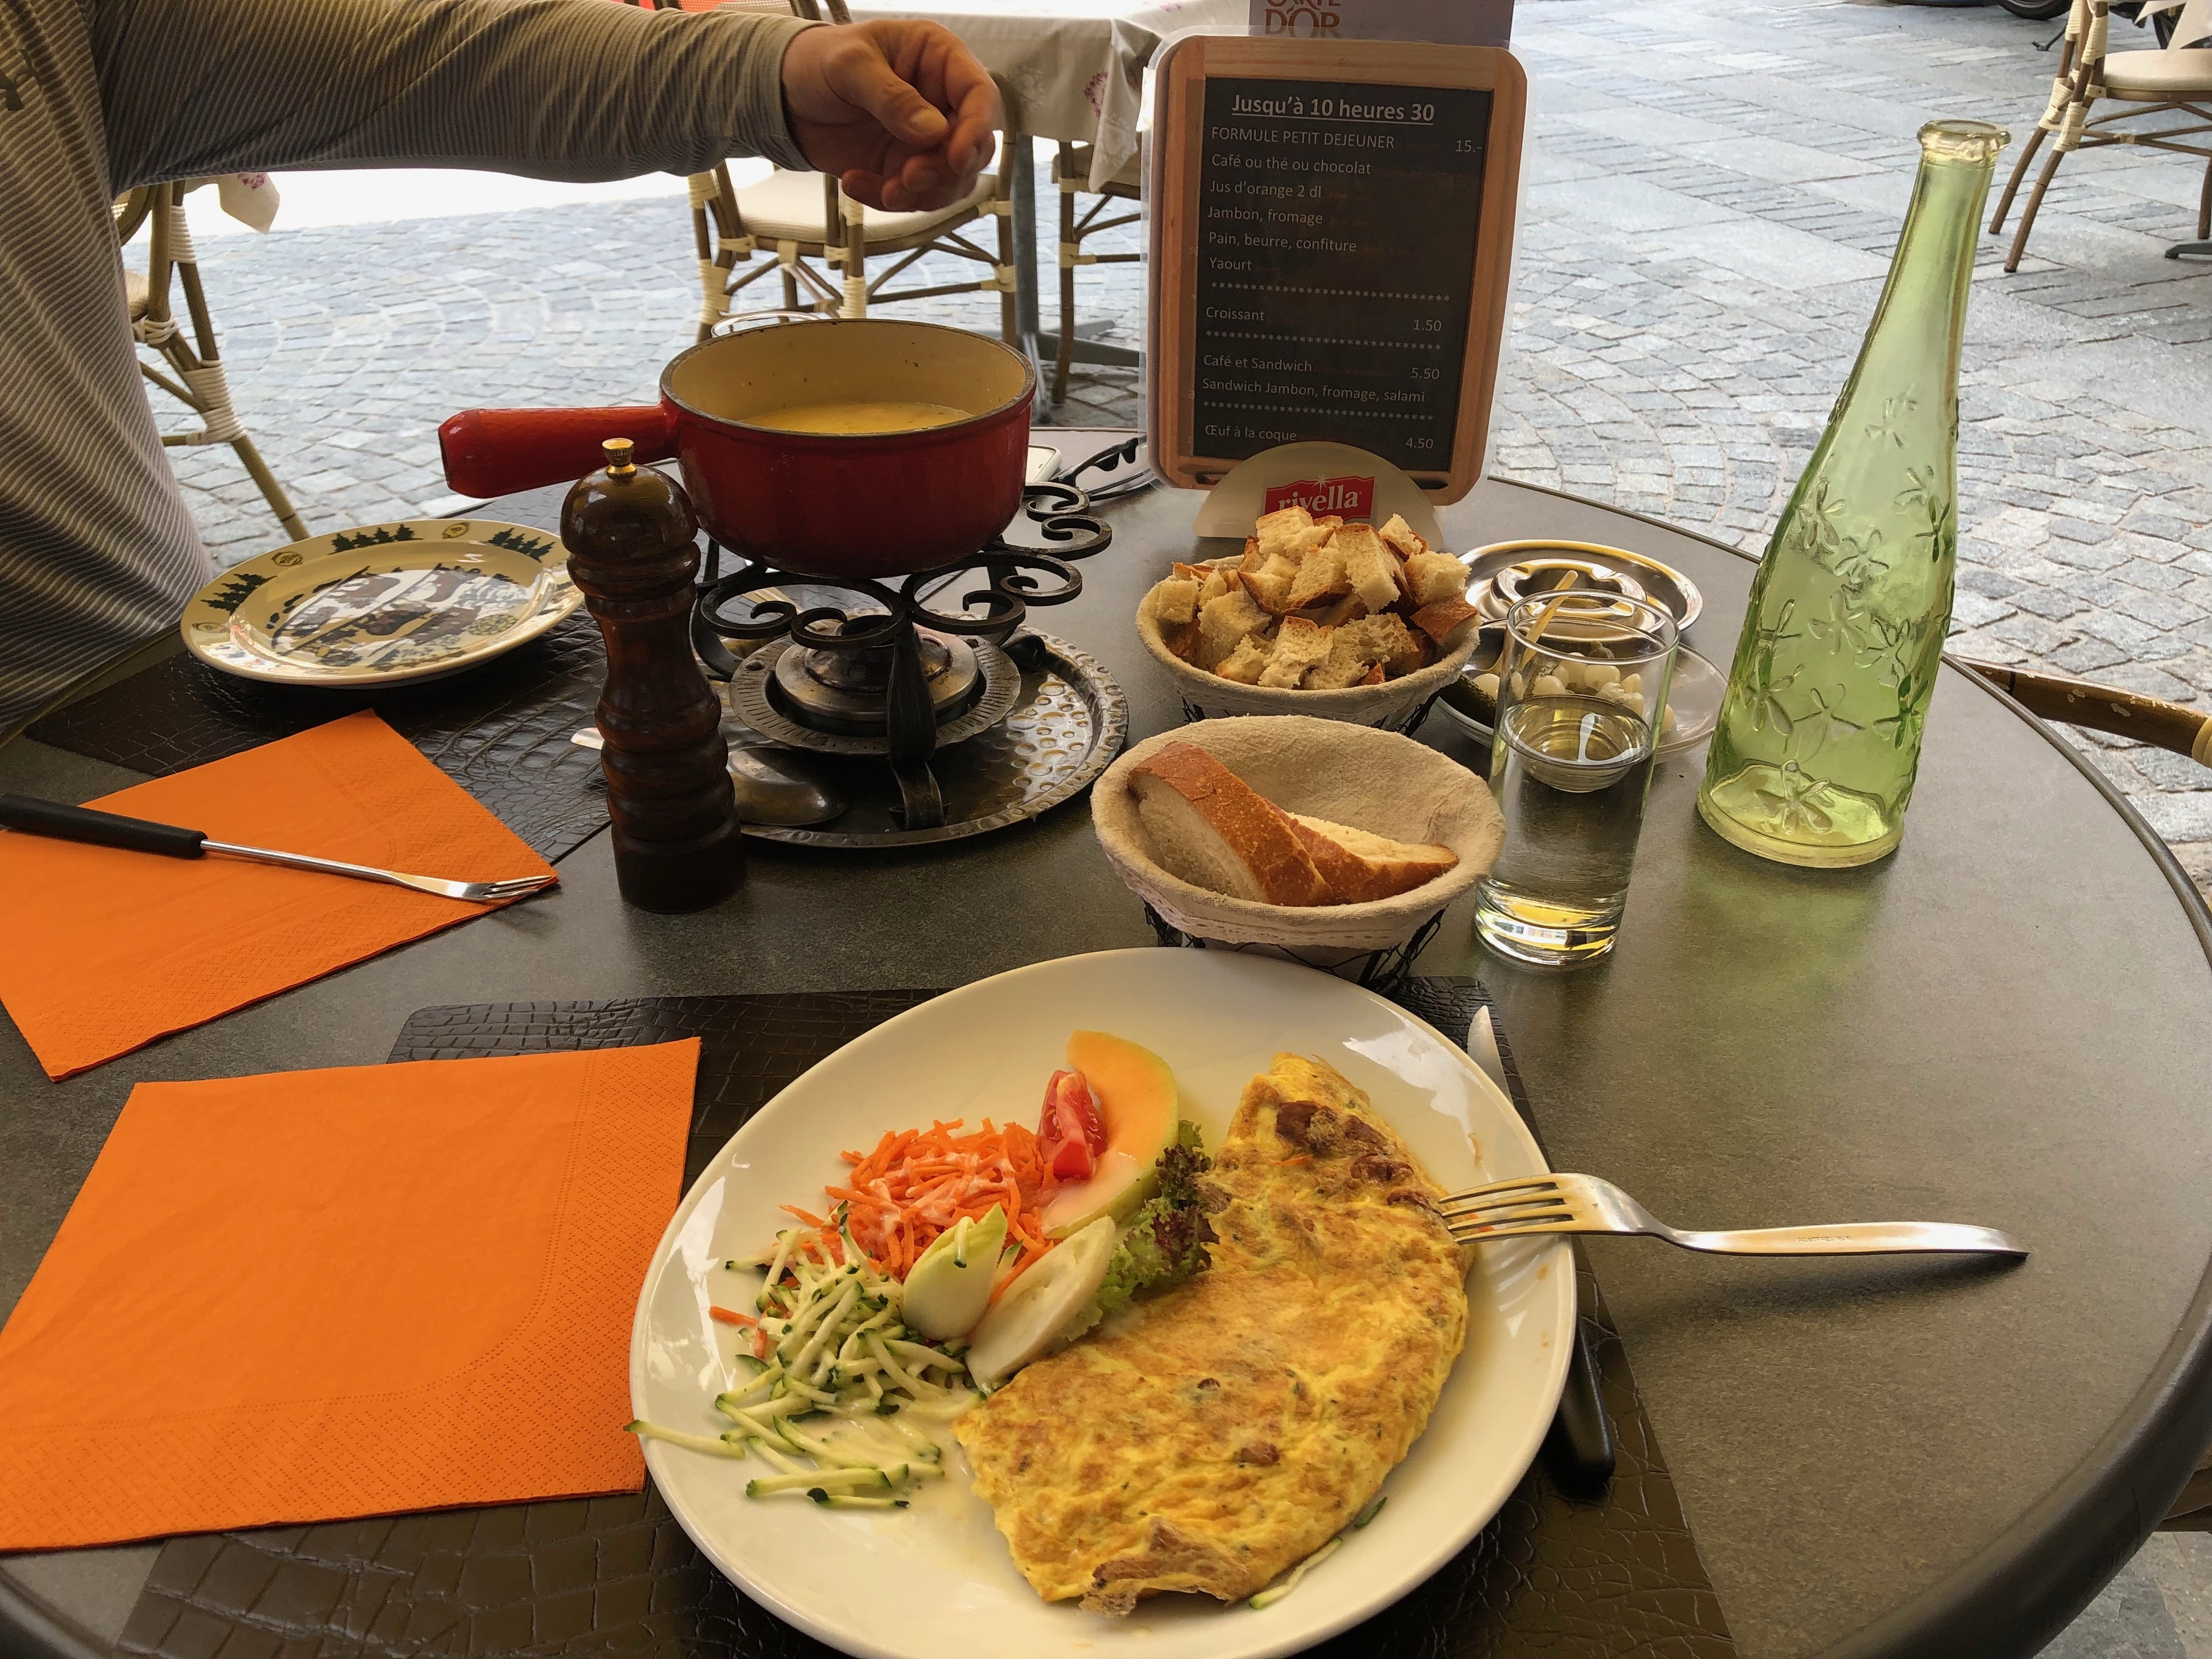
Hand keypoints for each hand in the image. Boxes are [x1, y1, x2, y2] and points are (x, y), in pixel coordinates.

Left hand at [780, 21, 1001, 211]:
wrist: (782, 94)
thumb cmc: (817, 60)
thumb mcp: (850, 66)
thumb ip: (891, 96)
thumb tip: (932, 131)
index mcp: (938, 60)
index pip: (979, 95)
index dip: (977, 128)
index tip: (956, 157)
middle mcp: (941, 101)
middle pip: (973, 147)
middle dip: (945, 171)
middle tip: (909, 178)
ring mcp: (925, 139)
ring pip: (951, 181)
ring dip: (922, 194)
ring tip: (884, 190)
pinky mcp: (904, 168)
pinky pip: (914, 197)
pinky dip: (889, 200)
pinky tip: (853, 183)